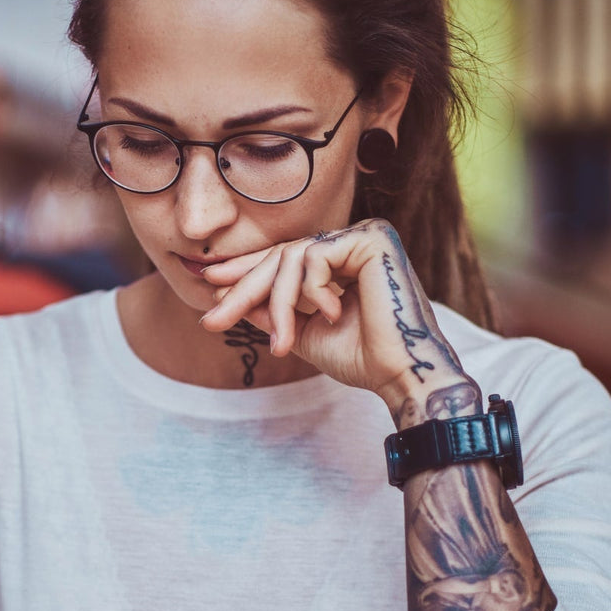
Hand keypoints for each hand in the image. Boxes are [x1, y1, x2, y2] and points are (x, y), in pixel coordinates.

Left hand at [198, 220, 480, 426]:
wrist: (400, 375)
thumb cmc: (361, 359)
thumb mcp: (302, 332)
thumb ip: (271, 309)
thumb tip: (226, 293)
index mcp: (344, 259)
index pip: (285, 258)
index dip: (246, 271)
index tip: (211, 286)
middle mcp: (355, 240)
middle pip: (282, 255)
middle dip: (244, 288)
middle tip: (214, 318)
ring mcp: (365, 235)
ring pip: (292, 257)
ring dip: (279, 304)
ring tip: (284, 343)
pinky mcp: (372, 238)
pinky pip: (315, 257)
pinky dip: (312, 291)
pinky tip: (332, 314)